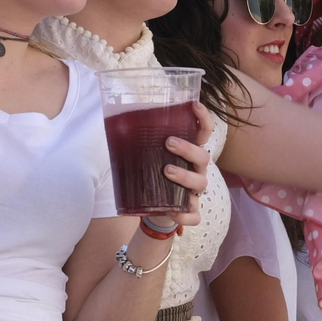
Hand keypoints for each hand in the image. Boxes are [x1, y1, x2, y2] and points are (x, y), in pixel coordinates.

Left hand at [153, 102, 213, 228]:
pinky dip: (186, 214)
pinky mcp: (191, 211)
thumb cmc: (153, 177)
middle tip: (169, 142)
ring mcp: (195, 192)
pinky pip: (195, 215)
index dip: (203, 118)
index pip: (203, 133)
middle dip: (188, 149)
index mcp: (189, 154)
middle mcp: (196, 170)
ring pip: (201, 183)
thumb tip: (118, 124)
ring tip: (166, 171)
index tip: (194, 105)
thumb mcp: (149, 157)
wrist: (154, 209)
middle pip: (203, 157)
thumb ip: (141, 144)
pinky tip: (174, 211)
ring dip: (185, 176)